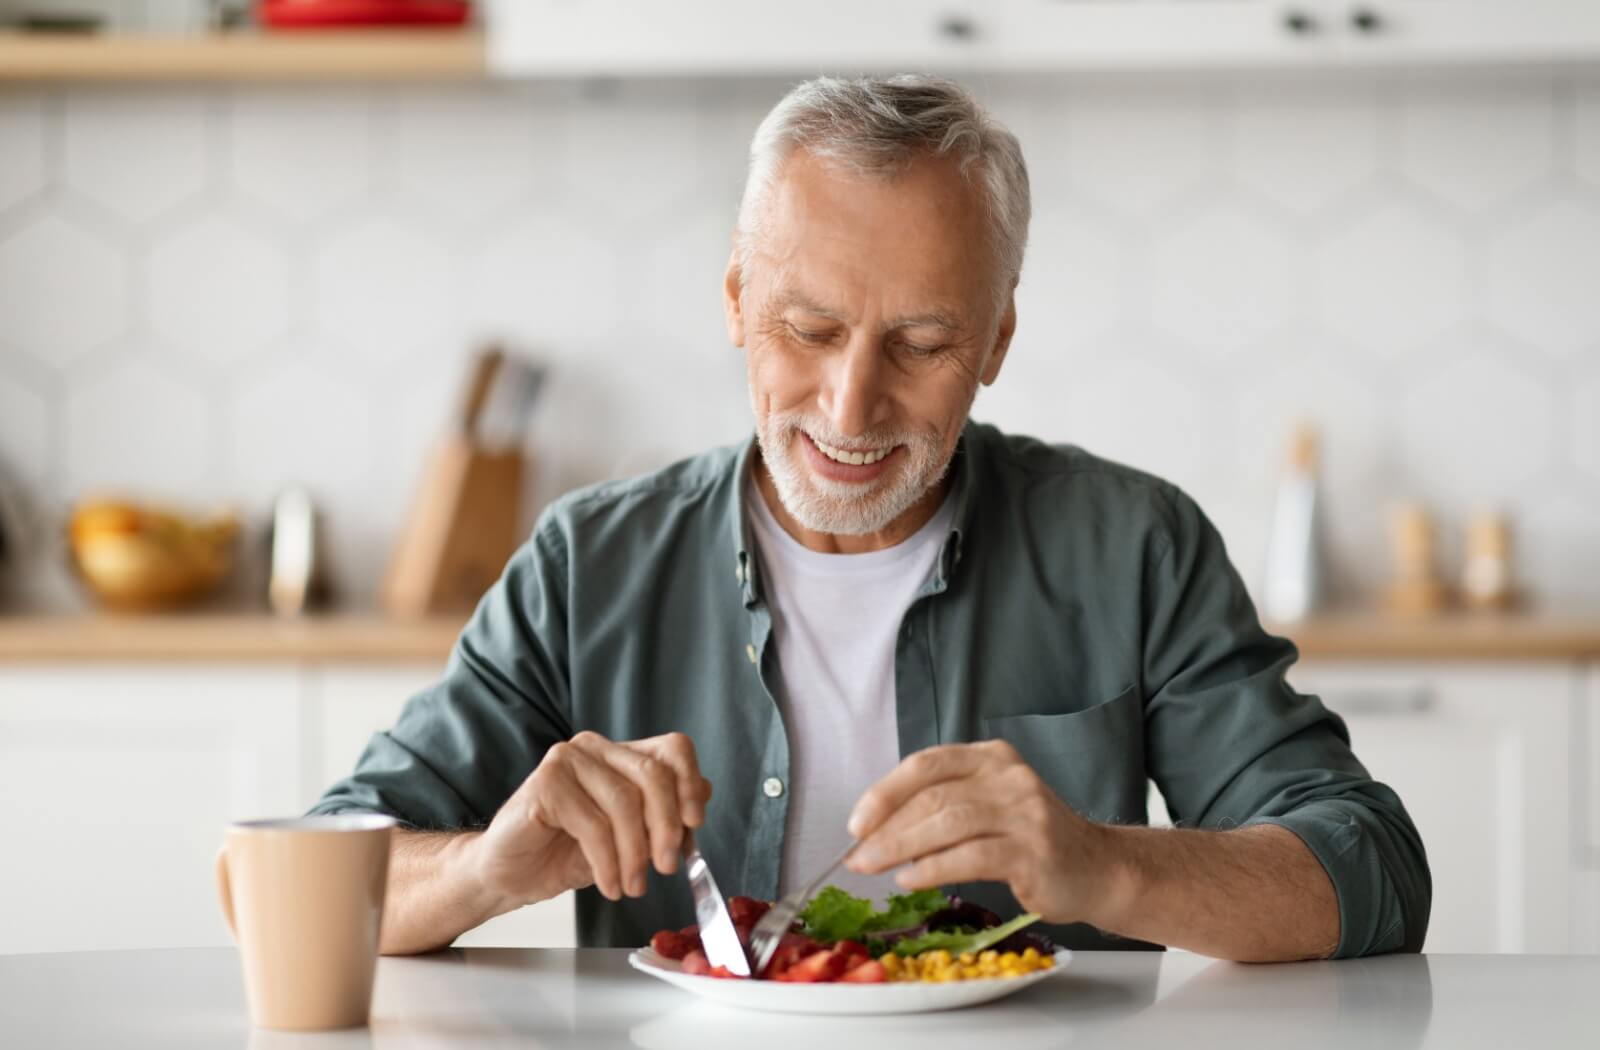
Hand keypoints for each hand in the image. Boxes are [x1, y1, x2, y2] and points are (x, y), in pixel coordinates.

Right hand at [471, 731, 712, 906]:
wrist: (509, 874)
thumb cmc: (565, 853)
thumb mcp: (628, 838)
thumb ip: (662, 815)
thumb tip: (704, 794)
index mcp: (621, 755)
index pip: (674, 749)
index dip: (690, 784)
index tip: (695, 824)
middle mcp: (596, 748)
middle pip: (653, 775)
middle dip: (666, 828)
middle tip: (666, 868)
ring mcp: (567, 760)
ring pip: (624, 802)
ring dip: (634, 854)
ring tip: (632, 886)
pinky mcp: (545, 784)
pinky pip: (593, 824)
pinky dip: (607, 862)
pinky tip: (608, 884)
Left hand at [843, 740, 1111, 923]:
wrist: (1097, 869)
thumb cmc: (1030, 841)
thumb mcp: (988, 808)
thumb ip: (942, 808)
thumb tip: (875, 833)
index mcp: (991, 758)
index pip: (927, 765)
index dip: (885, 792)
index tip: (856, 823)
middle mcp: (1009, 777)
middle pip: (933, 796)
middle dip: (887, 828)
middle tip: (857, 856)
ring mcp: (1025, 812)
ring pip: (949, 823)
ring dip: (901, 848)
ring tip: (874, 868)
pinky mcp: (1034, 850)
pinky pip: (972, 856)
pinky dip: (934, 868)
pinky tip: (911, 879)